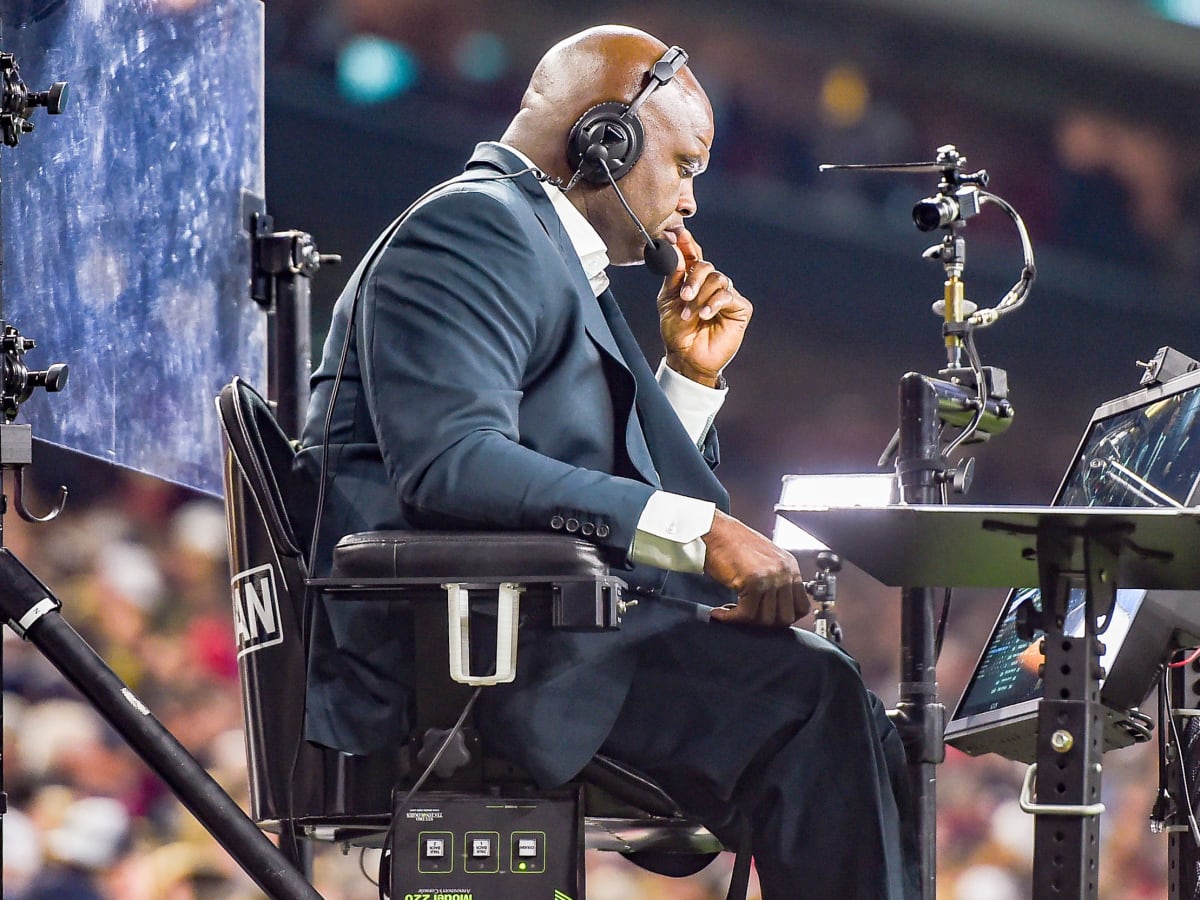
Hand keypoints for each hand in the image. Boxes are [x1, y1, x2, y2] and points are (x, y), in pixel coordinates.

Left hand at [656, 228, 751, 387]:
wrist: (687, 357)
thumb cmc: (677, 332)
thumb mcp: (667, 301)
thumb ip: (672, 276)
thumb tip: (674, 250)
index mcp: (692, 280)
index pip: (692, 255)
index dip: (687, 243)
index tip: (679, 233)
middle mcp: (710, 284)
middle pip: (706, 266)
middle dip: (693, 279)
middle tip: (684, 295)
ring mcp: (726, 295)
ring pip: (718, 279)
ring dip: (701, 296)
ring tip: (691, 314)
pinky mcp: (739, 307)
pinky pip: (728, 295)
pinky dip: (714, 303)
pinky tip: (705, 314)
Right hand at [704, 510, 810, 627]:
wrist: (714, 530)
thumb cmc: (731, 543)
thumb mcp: (763, 561)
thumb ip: (774, 581)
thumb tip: (773, 607)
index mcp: (790, 567)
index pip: (802, 607)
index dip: (784, 618)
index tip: (767, 619)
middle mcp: (784, 572)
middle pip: (785, 617)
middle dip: (764, 623)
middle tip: (747, 617)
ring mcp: (771, 577)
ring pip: (766, 619)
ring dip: (745, 621)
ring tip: (731, 611)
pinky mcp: (753, 581)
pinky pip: (746, 614)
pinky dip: (731, 618)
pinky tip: (720, 612)